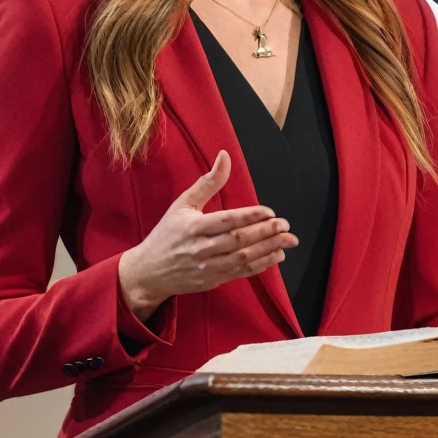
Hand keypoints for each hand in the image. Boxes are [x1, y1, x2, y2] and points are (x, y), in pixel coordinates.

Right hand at [117, 150, 297, 320]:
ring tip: (288, 240)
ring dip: (269, 249)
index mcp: (193, 226)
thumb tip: (225, 156)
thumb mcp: (182, 204)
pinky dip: (261, 265)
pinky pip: (241, 273)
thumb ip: (207, 182)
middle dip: (266, 232)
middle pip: (239, 240)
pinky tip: (276, 256)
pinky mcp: (213, 280)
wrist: (149, 272)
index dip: (250, 216)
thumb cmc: (167, 234)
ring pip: (243, 258)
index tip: (270, 212)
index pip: (227, 220)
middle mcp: (201, 248)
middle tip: (286, 225)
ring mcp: (208, 267)